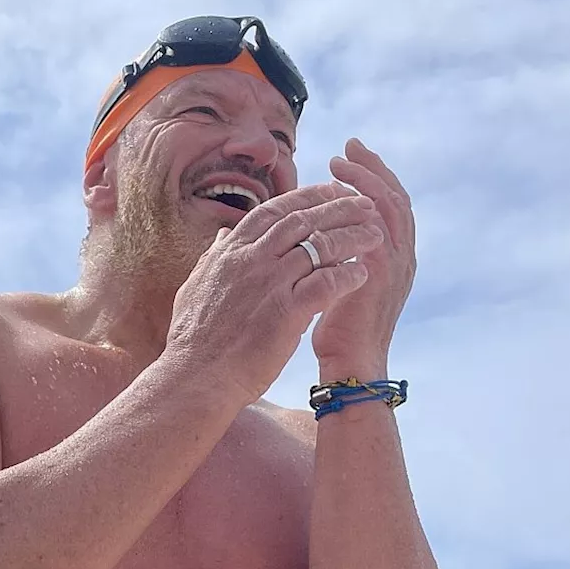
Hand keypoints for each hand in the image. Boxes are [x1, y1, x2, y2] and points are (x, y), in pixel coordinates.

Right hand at [165, 182, 385, 403]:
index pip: (273, 211)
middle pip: (301, 221)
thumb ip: (212, 258)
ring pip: (318, 247)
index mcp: (230, 253)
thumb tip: (221, 236)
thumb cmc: (194, 340)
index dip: (305, 197)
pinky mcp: (285, 313)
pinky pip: (325, 284)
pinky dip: (346, 275)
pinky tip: (362, 274)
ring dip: (351, 237)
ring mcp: (268, 284)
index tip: (329, 191)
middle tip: (364, 203)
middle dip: (337, 208)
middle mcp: (250, 261)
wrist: (195, 377)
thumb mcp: (195, 286)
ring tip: (375, 234)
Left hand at [311, 138, 416, 375]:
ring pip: (389, 206)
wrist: (350, 366)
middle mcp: (401, 257)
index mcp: (392, 258)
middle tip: (349, 146)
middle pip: (395, 198)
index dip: (372, 178)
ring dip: (365, 179)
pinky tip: (339, 192)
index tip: (349, 157)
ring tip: (341, 161)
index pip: (388, 207)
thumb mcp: (337, 284)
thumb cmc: (338, 332)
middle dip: (372, 168)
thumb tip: (310, 237)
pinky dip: (360, 205)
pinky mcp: (381, 273)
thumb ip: (335, 258)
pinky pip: (376, 227)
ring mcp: (395, 264)